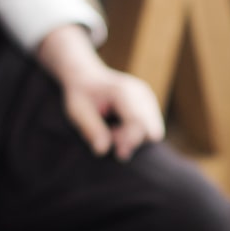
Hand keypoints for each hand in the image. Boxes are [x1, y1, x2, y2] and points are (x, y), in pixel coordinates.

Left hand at [38, 25, 163, 159]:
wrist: (87, 78)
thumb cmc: (82, 95)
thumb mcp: (78, 111)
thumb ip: (91, 129)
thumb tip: (102, 150)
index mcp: (123, 91)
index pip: (138, 122)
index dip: (130, 141)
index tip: (117, 152)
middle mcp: (141, 92)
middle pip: (150, 129)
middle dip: (132, 141)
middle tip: (111, 138)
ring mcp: (148, 98)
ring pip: (151, 131)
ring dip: (132, 138)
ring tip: (112, 131)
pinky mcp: (150, 105)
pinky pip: (148, 129)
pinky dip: (134, 133)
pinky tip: (119, 127)